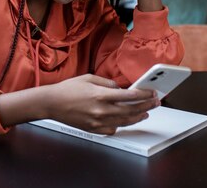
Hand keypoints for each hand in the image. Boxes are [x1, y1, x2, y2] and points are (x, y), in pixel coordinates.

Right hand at [44, 74, 158, 134]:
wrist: (52, 103)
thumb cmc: (68, 89)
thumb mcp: (89, 78)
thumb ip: (107, 83)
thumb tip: (120, 89)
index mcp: (100, 95)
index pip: (129, 96)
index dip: (143, 95)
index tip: (151, 93)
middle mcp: (101, 110)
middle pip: (131, 110)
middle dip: (146, 106)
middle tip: (155, 103)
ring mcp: (98, 121)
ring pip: (125, 122)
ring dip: (138, 117)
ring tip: (145, 113)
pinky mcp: (94, 129)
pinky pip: (113, 129)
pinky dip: (121, 125)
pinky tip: (124, 120)